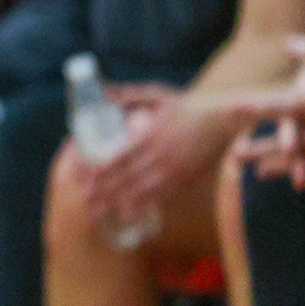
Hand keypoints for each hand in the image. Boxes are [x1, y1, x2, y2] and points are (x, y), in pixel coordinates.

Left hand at [81, 83, 211, 223]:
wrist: (223, 121)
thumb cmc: (188, 107)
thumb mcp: (157, 95)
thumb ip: (129, 95)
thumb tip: (103, 90)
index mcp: (150, 135)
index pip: (119, 157)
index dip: (99, 170)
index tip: (81, 177)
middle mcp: (160, 155)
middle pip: (126, 178)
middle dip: (103, 191)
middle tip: (82, 200)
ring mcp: (173, 170)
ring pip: (141, 191)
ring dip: (117, 203)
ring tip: (97, 212)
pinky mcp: (184, 179)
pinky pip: (160, 196)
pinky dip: (143, 207)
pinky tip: (127, 215)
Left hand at [241, 38, 304, 182]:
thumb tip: (287, 43)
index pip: (281, 107)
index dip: (254, 108)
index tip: (231, 109)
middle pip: (284, 143)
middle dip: (258, 150)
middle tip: (232, 157)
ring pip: (303, 160)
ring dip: (278, 166)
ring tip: (256, 173)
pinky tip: (295, 177)